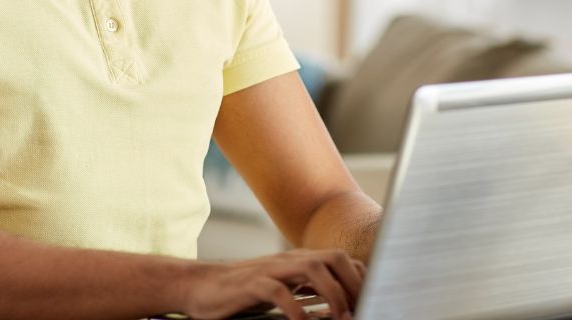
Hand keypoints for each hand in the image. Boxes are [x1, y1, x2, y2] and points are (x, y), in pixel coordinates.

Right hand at [177, 249, 365, 319]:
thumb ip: (308, 292)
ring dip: (333, 293)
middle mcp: (289, 260)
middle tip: (361, 310)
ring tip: (341, 318)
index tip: (372, 302)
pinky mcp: (251, 284)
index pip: (342, 260)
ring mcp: (271, 269)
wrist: (199, 286)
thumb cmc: (243, 293)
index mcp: (300, 261)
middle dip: (354, 283)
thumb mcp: (282, 290)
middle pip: (334, 257)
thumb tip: (339, 308)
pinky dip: (296, 308)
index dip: (361, 280)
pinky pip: (279, 291)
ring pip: (313, 267)